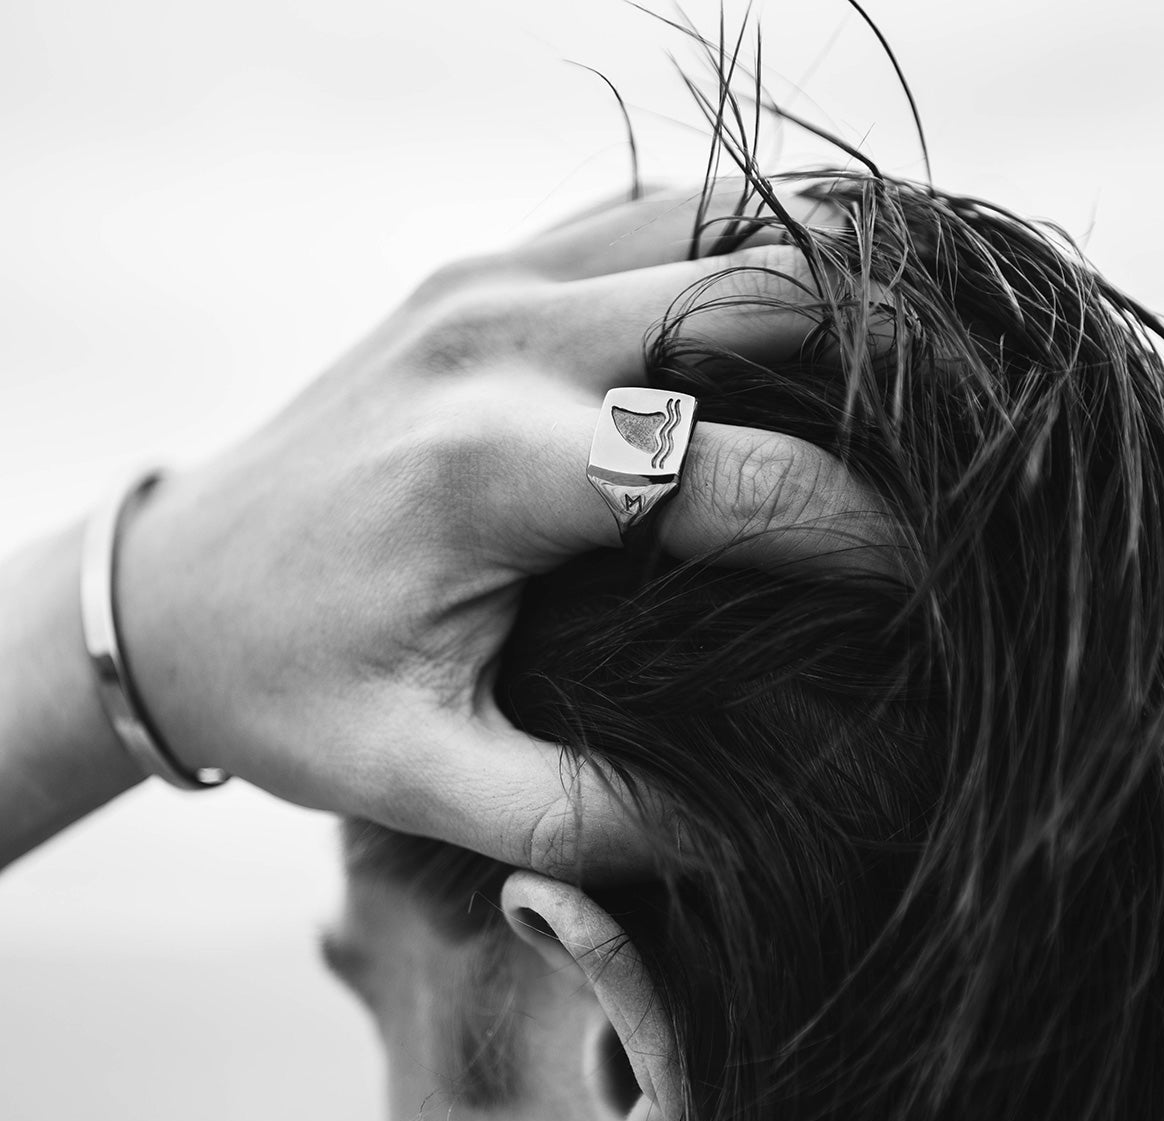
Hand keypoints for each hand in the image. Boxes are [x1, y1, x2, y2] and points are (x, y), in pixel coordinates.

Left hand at [117, 185, 886, 874]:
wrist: (175, 592)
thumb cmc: (291, 691)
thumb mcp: (421, 781)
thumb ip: (589, 816)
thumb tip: (749, 823)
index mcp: (490, 472)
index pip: (740, 476)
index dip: (867, 534)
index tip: (943, 584)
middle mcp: (499, 341)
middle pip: (760, 298)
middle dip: (883, 383)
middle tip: (947, 470)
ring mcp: (492, 282)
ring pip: (723, 223)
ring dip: (829, 291)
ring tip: (900, 392)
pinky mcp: (487, 269)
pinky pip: (657, 213)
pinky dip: (749, 253)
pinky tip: (792, 334)